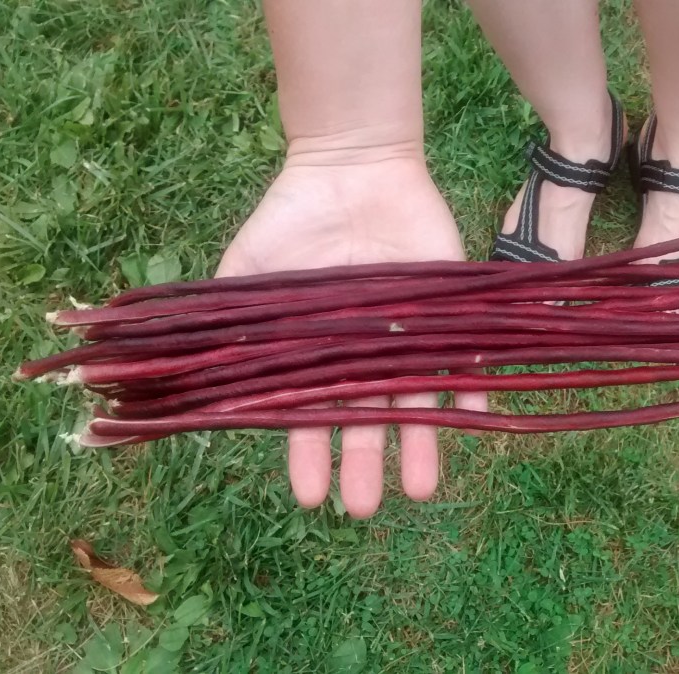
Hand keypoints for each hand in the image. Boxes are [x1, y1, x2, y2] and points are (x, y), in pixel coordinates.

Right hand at [217, 152, 485, 515]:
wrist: (349, 166)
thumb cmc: (291, 217)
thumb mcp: (245, 269)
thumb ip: (230, 322)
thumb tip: (200, 377)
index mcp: (313, 355)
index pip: (310, 416)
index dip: (309, 456)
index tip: (310, 497)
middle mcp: (360, 355)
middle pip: (364, 418)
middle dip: (363, 464)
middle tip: (364, 508)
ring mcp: (403, 336)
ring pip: (413, 399)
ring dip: (420, 445)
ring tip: (419, 491)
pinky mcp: (443, 312)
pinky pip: (464, 356)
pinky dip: (473, 385)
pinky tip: (478, 420)